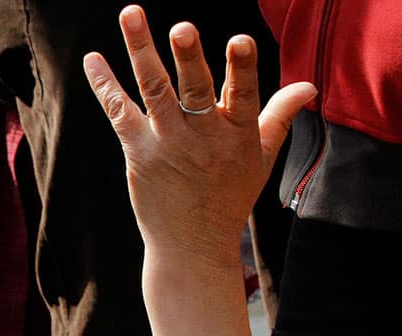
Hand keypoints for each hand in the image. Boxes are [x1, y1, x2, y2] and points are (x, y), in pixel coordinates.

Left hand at [83, 5, 315, 273]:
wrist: (193, 246)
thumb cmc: (229, 198)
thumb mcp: (261, 158)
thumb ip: (278, 116)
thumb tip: (309, 86)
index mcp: (238, 134)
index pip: (244, 95)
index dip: (242, 68)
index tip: (240, 41)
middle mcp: (202, 137)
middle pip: (195, 91)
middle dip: (190, 58)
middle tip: (182, 27)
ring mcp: (168, 144)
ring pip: (154, 91)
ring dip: (141, 50)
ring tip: (131, 13)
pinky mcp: (139, 154)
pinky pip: (120, 112)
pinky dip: (105, 85)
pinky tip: (92, 59)